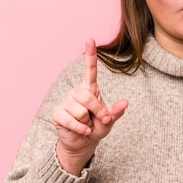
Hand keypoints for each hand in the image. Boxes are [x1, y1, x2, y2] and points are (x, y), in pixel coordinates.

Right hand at [51, 38, 128, 174]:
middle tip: (101, 119)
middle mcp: (76, 92)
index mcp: (90, 89)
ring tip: (86, 124)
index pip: (90, 69)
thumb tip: (125, 102)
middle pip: (87, 96)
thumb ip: (115, 112)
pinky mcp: (57, 113)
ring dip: (88, 122)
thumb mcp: (109, 121)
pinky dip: (80, 129)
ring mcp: (66, 102)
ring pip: (80, 111)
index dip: (90, 55)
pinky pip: (71, 120)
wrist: (83, 142)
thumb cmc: (97, 127)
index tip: (90, 39)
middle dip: (98, 111)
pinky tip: (83, 131)